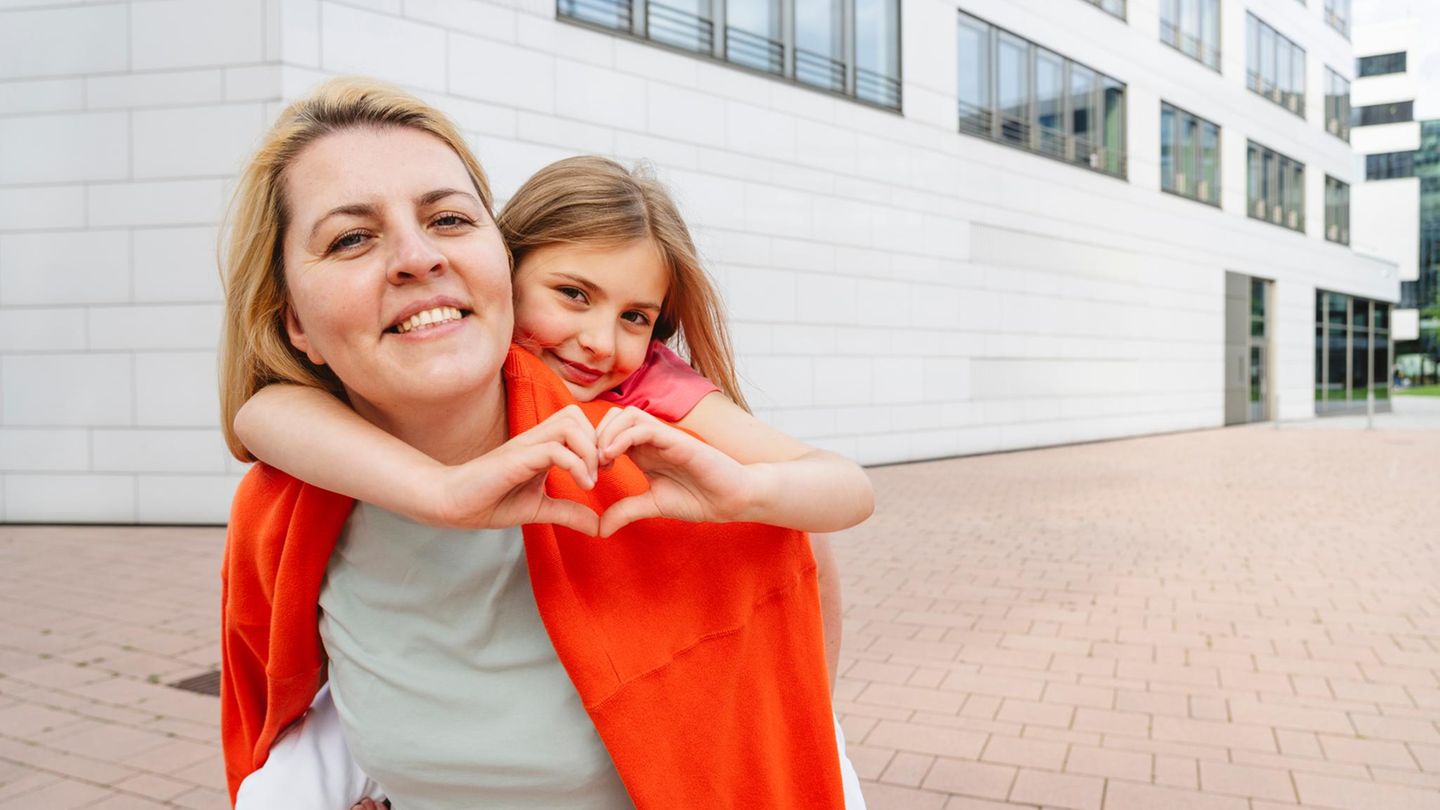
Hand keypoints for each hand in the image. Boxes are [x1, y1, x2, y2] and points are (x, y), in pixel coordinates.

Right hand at [431, 405, 599, 534]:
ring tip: (589, 481)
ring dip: (589, 451)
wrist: (451, 504)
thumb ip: (568, 512)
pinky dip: (576, 465)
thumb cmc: (488, 502)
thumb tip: (598, 526)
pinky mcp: (516, 459)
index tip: (602, 473)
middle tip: (600, 473)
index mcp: (540, 446)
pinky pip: (555, 450)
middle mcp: (534, 440)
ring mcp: (524, 446)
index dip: (596, 442)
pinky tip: (581, 486)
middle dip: (596, 442)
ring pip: (569, 424)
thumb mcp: (538, 509)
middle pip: (575, 414)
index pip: (577, 422)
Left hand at [594, 406, 756, 536]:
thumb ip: (626, 511)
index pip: (609, 432)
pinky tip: (613, 457)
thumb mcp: (652, 505)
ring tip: (601, 461)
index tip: (587, 474)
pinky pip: (643, 427)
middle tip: (590, 465)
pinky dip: (622, 437)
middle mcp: (652, 439)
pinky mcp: (677, 440)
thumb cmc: (699, 498)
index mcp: (644, 451)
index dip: (592, 447)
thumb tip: (599, 528)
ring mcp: (664, 437)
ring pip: (625, 415)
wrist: (732, 499)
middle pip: (613, 416)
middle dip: (594, 436)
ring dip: (606, 433)